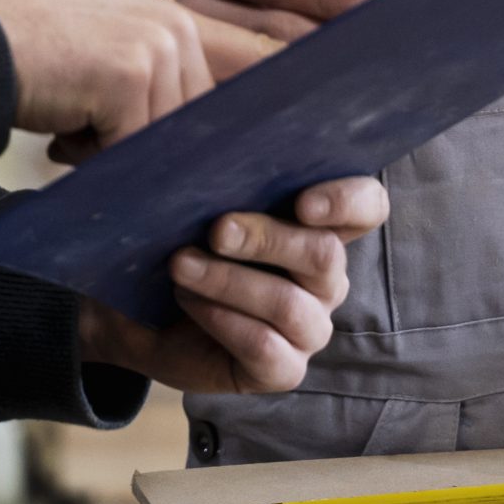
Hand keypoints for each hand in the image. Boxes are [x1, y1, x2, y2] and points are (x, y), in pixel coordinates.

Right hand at [0, 0, 280, 153]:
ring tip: (71, 131)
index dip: (176, 138)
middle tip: (87, 139)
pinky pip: (131, 146)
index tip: (142, 155)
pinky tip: (62, 135)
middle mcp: (174, 27)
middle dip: (140, 147)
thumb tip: (197, 160)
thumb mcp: (110, 65)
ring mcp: (154, 47)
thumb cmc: (39, 67)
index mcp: (175, 23)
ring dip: (115, 153)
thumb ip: (154, 93)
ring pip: (161, 140)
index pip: (205, 102)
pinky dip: (95, 157)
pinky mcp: (130, 75)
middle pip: (189, 125)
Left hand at [78, 176, 388, 393]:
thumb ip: (224, 172)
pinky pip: (266, 349)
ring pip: (289, 305)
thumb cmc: (178, 239)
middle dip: (266, 239)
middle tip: (215, 229)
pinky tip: (189, 302)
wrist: (136, 310)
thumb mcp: (199, 198)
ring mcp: (309, 327)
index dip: (346, 200)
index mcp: (320, 226)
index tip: (302, 201)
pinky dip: (222, 320)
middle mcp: (325, 278)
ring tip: (180, 264)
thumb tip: (217, 133)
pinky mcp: (283, 370)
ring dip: (228, 281)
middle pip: (322, 255)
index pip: (367, 207)